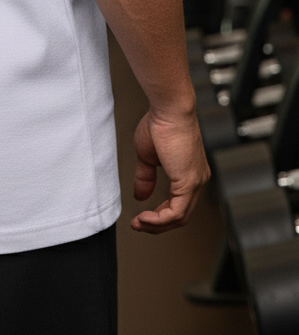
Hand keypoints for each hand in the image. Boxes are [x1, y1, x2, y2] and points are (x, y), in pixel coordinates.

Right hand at [131, 108, 209, 233]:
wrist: (168, 110)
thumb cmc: (160, 124)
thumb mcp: (148, 156)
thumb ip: (146, 177)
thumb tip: (141, 195)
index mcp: (189, 172)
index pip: (178, 204)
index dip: (159, 215)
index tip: (142, 217)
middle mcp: (197, 180)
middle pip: (180, 215)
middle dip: (157, 224)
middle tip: (138, 225)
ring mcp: (196, 182)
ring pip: (179, 217)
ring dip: (156, 225)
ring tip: (139, 223)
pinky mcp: (189, 183)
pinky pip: (176, 212)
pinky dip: (159, 219)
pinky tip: (145, 217)